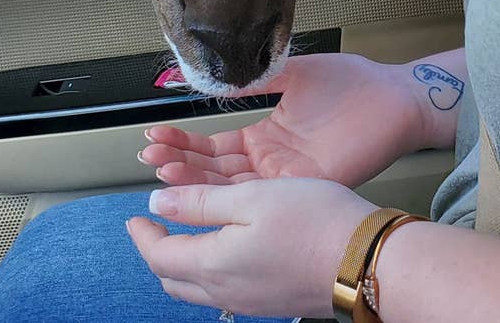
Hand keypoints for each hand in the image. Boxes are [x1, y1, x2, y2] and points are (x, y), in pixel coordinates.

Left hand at [127, 178, 372, 318]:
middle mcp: (226, 292)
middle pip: (174, 278)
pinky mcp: (272, 301)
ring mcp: (250, 301)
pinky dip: (212, 268)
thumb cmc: (315, 221)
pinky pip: (226, 290)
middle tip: (156, 226)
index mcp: (214, 264)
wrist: (365, 260)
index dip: (143, 234)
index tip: (135, 217)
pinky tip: (229, 249)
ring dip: (184, 262)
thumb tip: (158, 203)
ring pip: (199, 288)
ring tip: (188, 234)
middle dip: (159, 251)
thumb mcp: (253, 197)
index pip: (160, 255)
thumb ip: (201, 202)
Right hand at [140, 51, 425, 188]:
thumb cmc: (354, 83)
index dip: (183, 143)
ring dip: (193, 179)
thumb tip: (220, 73)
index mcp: (267, 135)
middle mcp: (271, 161)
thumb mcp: (294, 73)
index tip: (154, 135)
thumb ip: (257, 77)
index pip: (214, 146)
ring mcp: (285, 177)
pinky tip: (201, 185)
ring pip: (229, 186)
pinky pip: (260, 194)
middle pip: (213, 170)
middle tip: (148, 154)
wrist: (395, 96)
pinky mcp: (304, 185)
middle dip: (177, 163)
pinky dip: (228, 192)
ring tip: (161, 169)